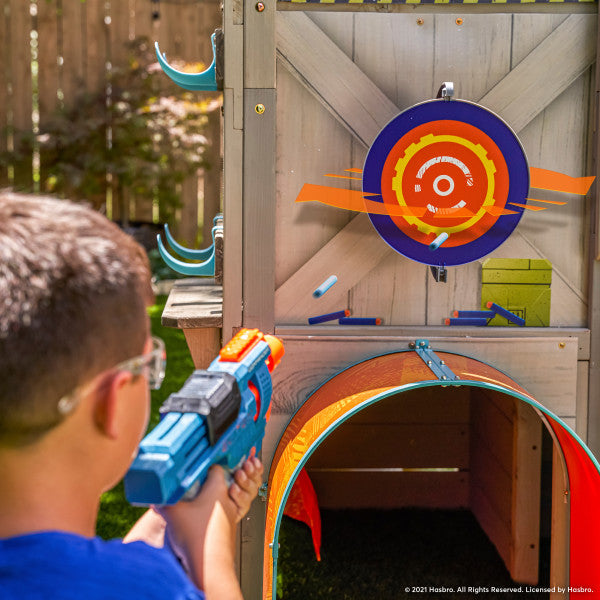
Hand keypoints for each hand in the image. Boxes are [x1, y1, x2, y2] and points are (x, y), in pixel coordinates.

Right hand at [160, 457, 263, 597]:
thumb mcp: (172, 513)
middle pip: (216, 485)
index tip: (193, 467)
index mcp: (217, 488)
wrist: (209, 566)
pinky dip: (208, 517)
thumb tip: (153, 495)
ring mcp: (229, 515)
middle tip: (187, 487)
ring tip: (190, 507)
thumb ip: (162, 500)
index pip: (215, 467)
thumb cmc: (196, 537)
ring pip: (217, 501)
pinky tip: (195, 524)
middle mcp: (226, 499)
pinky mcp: (227, 530)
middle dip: (202, 485)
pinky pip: (217, 516)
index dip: (203, 466)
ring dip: (205, 502)